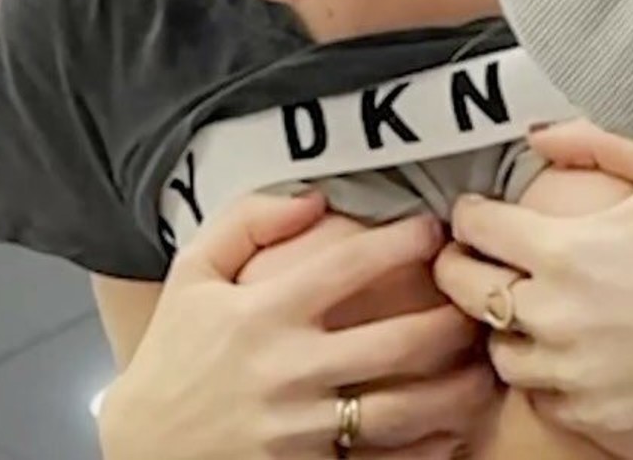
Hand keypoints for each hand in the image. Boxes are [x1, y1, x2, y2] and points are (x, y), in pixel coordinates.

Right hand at [100, 193, 489, 458]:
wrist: (146, 445)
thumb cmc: (174, 351)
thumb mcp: (193, 272)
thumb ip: (246, 223)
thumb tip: (311, 198)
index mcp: (262, 314)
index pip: (345, 269)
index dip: (398, 243)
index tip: (432, 226)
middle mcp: (289, 369)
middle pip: (395, 344)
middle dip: (449, 319)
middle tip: (478, 299)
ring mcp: (304, 429)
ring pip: (406, 410)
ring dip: (458, 388)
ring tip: (487, 364)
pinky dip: (431, 448)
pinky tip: (458, 427)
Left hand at [434, 141, 632, 459]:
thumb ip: (597, 148)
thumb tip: (539, 134)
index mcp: (563, 254)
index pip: (472, 226)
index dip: (471, 215)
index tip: (477, 214)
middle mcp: (555, 316)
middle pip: (462, 288)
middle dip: (460, 267)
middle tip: (474, 258)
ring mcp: (571, 373)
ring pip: (498, 349)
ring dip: (504, 328)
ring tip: (524, 310)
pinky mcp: (593, 418)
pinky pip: (541, 398)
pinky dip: (546, 377)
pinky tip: (566, 353)